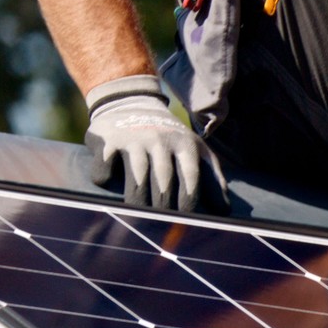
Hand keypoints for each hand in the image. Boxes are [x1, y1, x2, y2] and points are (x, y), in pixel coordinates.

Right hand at [84, 75, 227, 213]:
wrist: (130, 102)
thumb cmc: (168, 138)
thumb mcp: (194, 150)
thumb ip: (211, 177)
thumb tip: (224, 212)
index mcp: (186, 145)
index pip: (191, 176)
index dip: (189, 199)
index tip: (187, 219)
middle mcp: (161, 140)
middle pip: (164, 180)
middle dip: (163, 205)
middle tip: (160, 225)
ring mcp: (134, 138)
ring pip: (137, 176)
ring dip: (137, 200)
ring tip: (136, 218)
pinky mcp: (108, 139)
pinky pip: (106, 163)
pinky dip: (104, 177)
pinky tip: (107, 186)